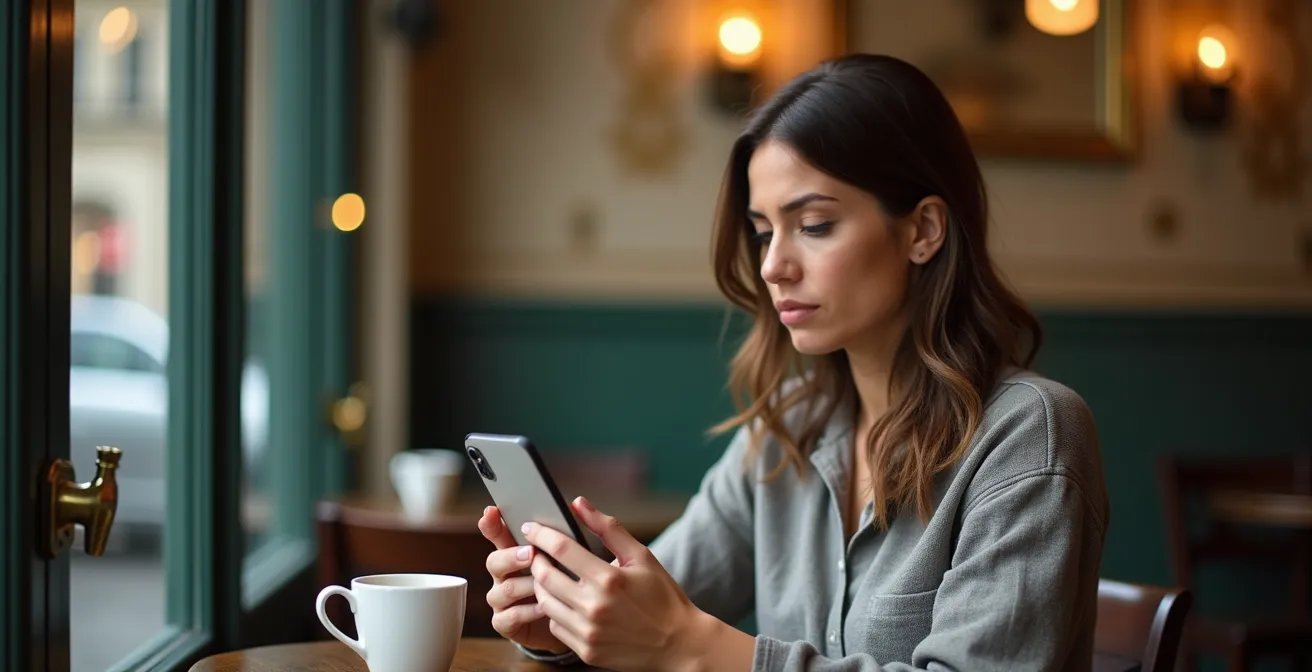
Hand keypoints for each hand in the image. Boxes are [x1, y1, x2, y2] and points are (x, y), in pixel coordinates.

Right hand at [477, 506, 569, 654]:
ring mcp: (503, 600)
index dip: (492, 524)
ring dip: (524, 585)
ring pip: (501, 590)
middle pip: (493, 561)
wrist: (573, 623)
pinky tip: (543, 608)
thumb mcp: (571, 559)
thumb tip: (577, 505)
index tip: (492, 511)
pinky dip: (525, 612)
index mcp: (517, 553)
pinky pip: (507, 617)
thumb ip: (569, 535)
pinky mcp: (507, 623)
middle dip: (510, 556)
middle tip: (531, 553)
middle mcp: (506, 575)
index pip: (498, 534)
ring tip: (545, 584)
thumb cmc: (570, 586)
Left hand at [523, 496, 702, 670]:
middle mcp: (595, 606)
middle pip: (545, 576)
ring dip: (541, 586)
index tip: (530, 527)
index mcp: (609, 579)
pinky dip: (555, 611)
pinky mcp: (586, 651)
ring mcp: (588, 632)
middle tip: (537, 552)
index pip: (561, 549)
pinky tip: (565, 602)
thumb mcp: (641, 556)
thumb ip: (608, 528)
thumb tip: (578, 503)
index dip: (541, 535)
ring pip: (545, 603)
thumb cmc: (662, 596)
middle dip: (535, 559)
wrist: (678, 643)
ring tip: (549, 575)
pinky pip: (555, 626)